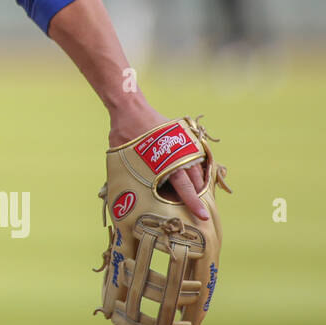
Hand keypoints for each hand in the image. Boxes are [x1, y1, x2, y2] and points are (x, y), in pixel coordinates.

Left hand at [109, 103, 208, 220]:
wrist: (131, 108)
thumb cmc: (124, 134)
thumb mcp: (122, 159)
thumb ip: (129, 177)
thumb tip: (122, 197)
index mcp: (167, 162)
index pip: (185, 188)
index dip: (193, 203)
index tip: (203, 216)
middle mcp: (180, 154)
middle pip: (196, 181)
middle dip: (198, 196)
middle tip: (198, 210)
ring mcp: (185, 145)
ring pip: (198, 169)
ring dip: (197, 183)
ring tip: (195, 195)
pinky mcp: (185, 138)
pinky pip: (195, 157)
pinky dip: (194, 169)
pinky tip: (190, 177)